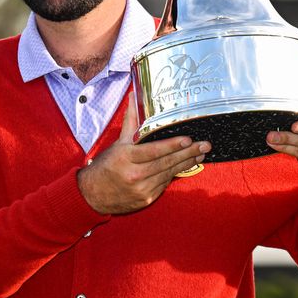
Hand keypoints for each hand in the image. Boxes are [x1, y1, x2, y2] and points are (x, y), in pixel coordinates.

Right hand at [78, 93, 210, 214]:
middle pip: (167, 162)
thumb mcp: (117, 144)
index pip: (154, 150)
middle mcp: (135, 174)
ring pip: (169, 173)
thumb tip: (135, 98)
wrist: (92, 195)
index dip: (173, 145)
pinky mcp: (146, 199)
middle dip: (188, 153)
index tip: (188, 139)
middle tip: (205, 145)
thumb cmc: (105, 166)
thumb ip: (130, 122)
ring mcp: (142, 189)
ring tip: (200, 154)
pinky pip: (165, 184)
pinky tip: (185, 165)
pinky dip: (174, 174)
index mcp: (127, 158)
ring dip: (187, 163)